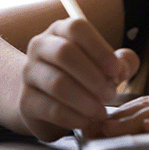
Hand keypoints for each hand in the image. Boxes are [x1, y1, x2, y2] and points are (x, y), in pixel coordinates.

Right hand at [18, 15, 138, 141]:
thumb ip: (120, 62)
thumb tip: (122, 69)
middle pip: (65, 53)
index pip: (77, 28)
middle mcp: (40, 46)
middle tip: (110, 94)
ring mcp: (29, 74)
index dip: (100, 49)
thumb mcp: (102, 65)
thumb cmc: (80, 77)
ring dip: (86, 101)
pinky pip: (52, 109)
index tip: (116, 71)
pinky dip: (75, 117)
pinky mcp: (26, 102)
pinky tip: (86, 121)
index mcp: (60, 30)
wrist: (44, 99)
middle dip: (94, 77)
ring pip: (58, 84)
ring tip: (100, 111)